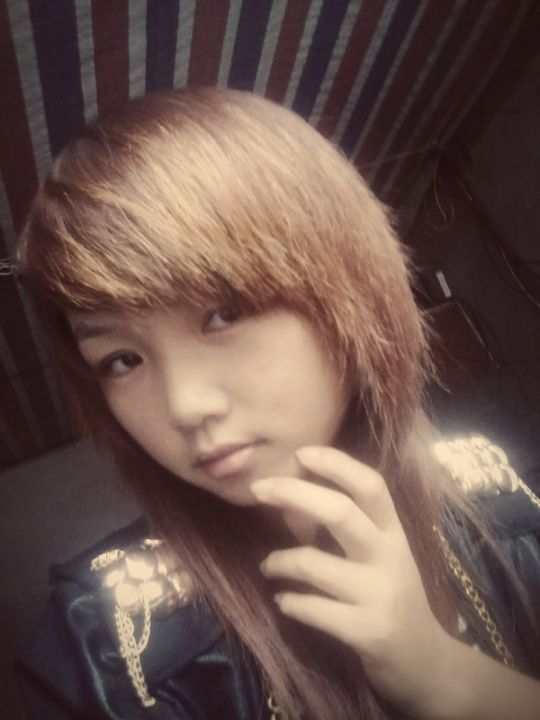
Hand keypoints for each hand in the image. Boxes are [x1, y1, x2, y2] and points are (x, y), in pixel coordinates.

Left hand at [251, 445, 452, 716]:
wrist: (427, 662)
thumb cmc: (393, 597)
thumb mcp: (381, 557)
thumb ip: (348, 529)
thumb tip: (289, 503)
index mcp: (395, 533)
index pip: (371, 486)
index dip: (337, 464)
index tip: (301, 453)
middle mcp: (390, 558)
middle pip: (340, 512)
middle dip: (294, 494)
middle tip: (259, 489)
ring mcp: (380, 596)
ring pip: (316, 564)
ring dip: (280, 560)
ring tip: (267, 566)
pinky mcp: (368, 632)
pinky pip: (315, 610)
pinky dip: (291, 602)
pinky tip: (284, 600)